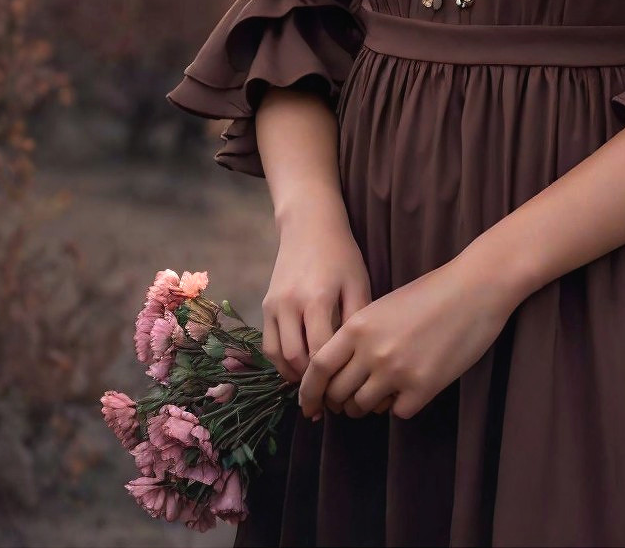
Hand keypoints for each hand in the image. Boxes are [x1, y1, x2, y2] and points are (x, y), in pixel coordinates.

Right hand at [261, 205, 372, 384]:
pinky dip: (282, 362)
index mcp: (318, 299)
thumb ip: (357, 318)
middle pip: (297, 359)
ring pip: (279, 356)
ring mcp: (274, 305)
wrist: (309, 225)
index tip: (347, 392)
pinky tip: (299, 369)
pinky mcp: (265, 306)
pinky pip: (269, 345)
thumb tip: (359, 357)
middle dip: (313, 383)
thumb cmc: (341, 254)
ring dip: (295, 376)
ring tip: (315, 388)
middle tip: (330, 400)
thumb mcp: (358, 281)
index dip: (333, 377)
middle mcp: (291, 304)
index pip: (322, 352)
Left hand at [297, 250, 517, 421]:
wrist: (475, 289)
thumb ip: (360, 336)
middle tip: (348, 399)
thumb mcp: (384, 307)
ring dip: (367, 404)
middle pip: (338, 394)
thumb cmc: (431, 293)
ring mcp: (398, 372)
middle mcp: (373, 352)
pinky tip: (411, 386)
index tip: (309, 404)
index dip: (308, 391)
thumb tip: (341, 370)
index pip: (318, 368)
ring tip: (380, 391)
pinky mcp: (423, 388)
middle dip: (339, 401)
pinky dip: (399, 404)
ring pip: (364, 407)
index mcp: (359, 326)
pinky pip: (397, 412)